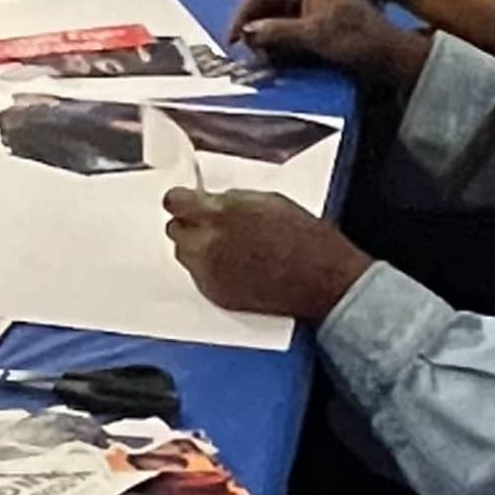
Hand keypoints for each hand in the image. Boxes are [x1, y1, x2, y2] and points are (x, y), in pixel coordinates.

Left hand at [160, 186, 367, 326]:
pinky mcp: (214, 293)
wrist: (320, 279)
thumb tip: (210, 202)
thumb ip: (229, 202)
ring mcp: (208, 271)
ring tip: (230, 249)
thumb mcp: (266, 202)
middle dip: (191, 226)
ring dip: (198, 249)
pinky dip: (211, 270)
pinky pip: (199, 276)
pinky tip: (238, 268)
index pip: (174, 202)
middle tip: (214, 228)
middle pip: (175, 229)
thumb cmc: (303, 239)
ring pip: (185, 254)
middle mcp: (207, 243)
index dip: (181, 201)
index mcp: (219, 214)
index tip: (187, 202)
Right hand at [239, 0, 414, 81]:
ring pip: (279, 0)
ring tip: (253, 39)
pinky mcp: (325, 4)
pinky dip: (280, 22)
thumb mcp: (315, 36)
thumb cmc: (355, 38)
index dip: (243, 14)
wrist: (390, 47)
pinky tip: (275, 37)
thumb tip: (246, 32)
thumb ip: (279, 32)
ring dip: (263, 19)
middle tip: (238, 39)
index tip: (231, 37)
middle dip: (250, 15)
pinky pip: (292, 7)